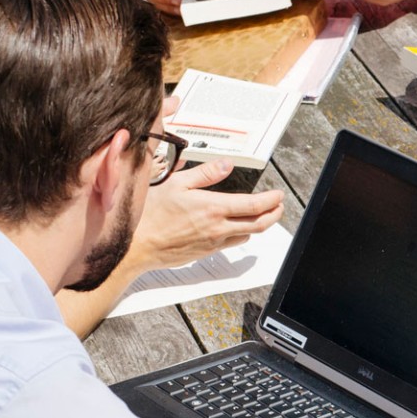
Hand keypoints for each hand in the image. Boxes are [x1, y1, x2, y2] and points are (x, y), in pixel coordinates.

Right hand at [134, 159, 284, 270]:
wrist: (136, 245)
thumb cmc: (151, 213)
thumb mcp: (176, 183)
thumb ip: (205, 174)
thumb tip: (227, 165)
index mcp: (213, 208)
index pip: (255, 206)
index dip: (272, 200)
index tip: (279, 194)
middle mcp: (218, 228)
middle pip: (259, 224)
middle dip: (274, 214)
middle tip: (279, 205)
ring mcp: (213, 243)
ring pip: (247, 235)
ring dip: (259, 225)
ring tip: (262, 214)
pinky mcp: (206, 252)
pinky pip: (231, 243)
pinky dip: (241, 234)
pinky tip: (236, 226)